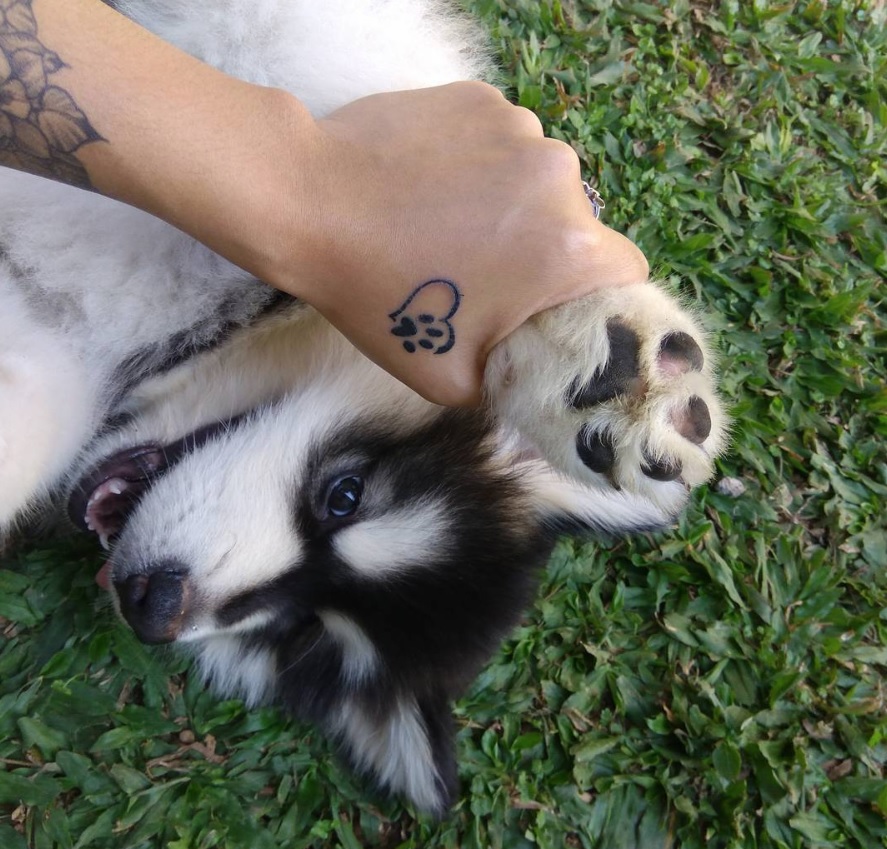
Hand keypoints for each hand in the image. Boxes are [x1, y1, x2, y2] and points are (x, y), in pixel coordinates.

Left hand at [269, 82, 648, 405]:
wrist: (309, 205)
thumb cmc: (379, 298)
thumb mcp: (451, 379)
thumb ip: (513, 385)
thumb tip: (533, 388)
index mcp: (568, 248)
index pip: (625, 274)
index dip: (599, 298)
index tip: (560, 308)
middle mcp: (559, 176)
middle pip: (577, 226)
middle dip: (543, 254)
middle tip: (483, 275)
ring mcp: (518, 126)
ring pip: (537, 182)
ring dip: (510, 206)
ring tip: (447, 225)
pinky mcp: (479, 97)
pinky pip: (501, 142)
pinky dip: (480, 165)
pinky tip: (432, 184)